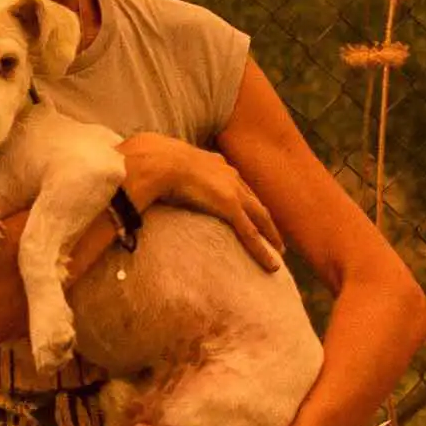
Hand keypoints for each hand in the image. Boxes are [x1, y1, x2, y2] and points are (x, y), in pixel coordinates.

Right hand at [117, 133, 282, 273]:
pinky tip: (272, 265)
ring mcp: (232, 192)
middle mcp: (229, 176)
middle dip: (265, 218)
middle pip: (254, 201)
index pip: (235, 184)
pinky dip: (262, 250)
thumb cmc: (154, 160)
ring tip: (279, 251)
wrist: (157, 159)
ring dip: (271, 235)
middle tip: (274, 234)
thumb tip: (146, 181)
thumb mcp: (164, 164)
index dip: (245, 200)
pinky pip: (251, 234)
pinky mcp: (230, 208)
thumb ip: (164, 174)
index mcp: (215, 164)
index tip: (250, 209)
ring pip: (260, 219)